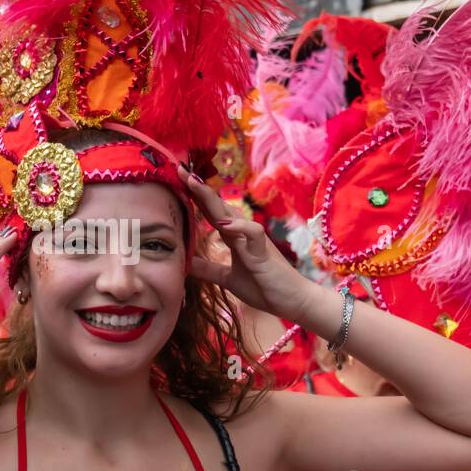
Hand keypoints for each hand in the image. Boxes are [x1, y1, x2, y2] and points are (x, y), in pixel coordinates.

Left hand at [179, 167, 307, 321]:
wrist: (292, 301)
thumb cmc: (264, 287)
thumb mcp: (228, 278)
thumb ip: (208, 269)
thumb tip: (185, 263)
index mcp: (234, 237)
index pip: (211, 212)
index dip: (195, 197)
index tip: (178, 180)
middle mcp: (242, 233)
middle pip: (217, 206)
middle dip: (199, 188)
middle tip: (180, 170)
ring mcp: (254, 240)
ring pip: (231, 213)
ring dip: (212, 199)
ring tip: (194, 184)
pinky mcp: (264, 251)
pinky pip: (253, 233)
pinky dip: (240, 226)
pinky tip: (223, 224)